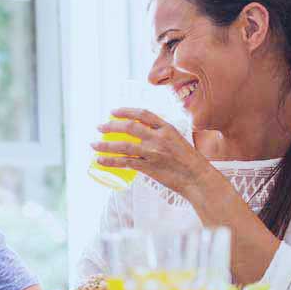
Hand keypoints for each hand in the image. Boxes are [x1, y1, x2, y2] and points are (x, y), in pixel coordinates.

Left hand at [92, 108, 218, 199]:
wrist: (197, 178)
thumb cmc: (189, 161)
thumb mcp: (178, 140)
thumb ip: (162, 135)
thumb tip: (144, 134)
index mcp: (167, 128)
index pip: (143, 114)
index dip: (125, 111)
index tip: (113, 112)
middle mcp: (159, 138)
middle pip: (129, 127)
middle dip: (111, 126)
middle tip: (99, 127)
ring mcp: (153, 153)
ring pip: (123, 146)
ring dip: (105, 145)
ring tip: (93, 145)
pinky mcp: (149, 167)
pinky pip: (124, 162)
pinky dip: (110, 161)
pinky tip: (100, 160)